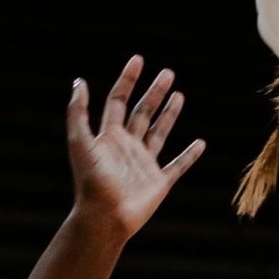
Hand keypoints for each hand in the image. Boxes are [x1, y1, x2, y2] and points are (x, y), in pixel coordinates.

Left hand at [66, 56, 203, 238]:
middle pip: (142, 113)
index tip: (138, 60)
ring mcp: (144, 164)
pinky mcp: (159, 182)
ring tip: (179, 95)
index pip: (119, 101)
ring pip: (159, 133)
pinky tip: (200, 143)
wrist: (104, 218)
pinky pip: (177, 166)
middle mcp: (127, 147)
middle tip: (168, 73)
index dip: (127, 80)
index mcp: (108, 137)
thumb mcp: (80, 142)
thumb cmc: (90, 181)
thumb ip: (78, 112)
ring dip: (169, 114)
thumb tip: (78, 81)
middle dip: (154, 92)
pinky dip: (189, 155)